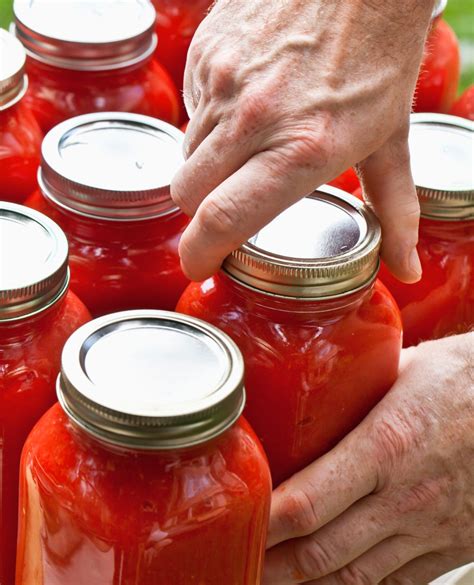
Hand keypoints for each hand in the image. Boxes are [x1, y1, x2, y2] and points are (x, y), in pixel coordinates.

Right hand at [171, 0, 434, 281]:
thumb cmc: (380, 58)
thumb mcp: (390, 141)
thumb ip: (394, 211)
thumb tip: (406, 270)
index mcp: (301, 149)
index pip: (221, 218)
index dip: (198, 252)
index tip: (198, 266)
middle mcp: (253, 117)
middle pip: (187, 193)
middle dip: (202, 210)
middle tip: (231, 205)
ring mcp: (223, 80)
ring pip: (185, 153)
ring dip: (206, 165)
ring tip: (249, 146)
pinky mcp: (206, 52)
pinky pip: (189, 110)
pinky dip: (209, 123)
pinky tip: (244, 107)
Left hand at [264, 333, 473, 583]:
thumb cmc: (468, 378)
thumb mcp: (402, 366)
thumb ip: (354, 387)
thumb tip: (310, 388)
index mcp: (387, 445)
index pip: (306, 502)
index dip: (263, 523)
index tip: (235, 524)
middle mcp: (408, 496)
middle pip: (322, 552)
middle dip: (273, 564)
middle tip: (242, 559)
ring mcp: (434, 527)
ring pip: (357, 576)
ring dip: (308, 581)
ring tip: (276, 574)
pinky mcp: (455, 544)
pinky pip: (399, 582)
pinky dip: (358, 584)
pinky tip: (333, 577)